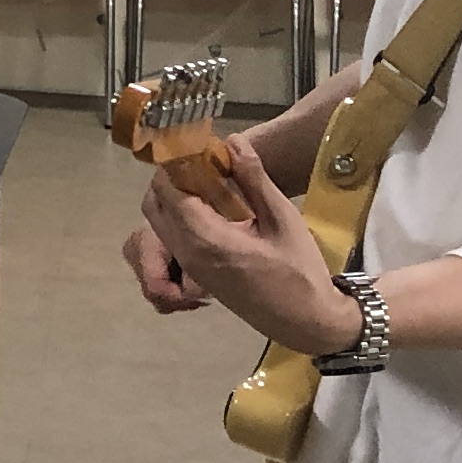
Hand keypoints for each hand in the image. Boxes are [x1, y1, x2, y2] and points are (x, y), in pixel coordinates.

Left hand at [138, 136, 360, 352]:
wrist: (306, 321)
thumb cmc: (300, 271)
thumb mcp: (283, 218)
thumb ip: (254, 178)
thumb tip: (234, 141)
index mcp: (205, 238)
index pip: (167, 189)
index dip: (176, 161)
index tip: (198, 145)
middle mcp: (187, 252)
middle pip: (154, 203)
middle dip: (170, 176)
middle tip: (202, 161)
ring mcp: (189, 266)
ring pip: (160, 221)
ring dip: (174, 195)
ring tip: (210, 180)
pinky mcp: (196, 273)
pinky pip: (173, 236)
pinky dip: (181, 214)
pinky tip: (215, 206)